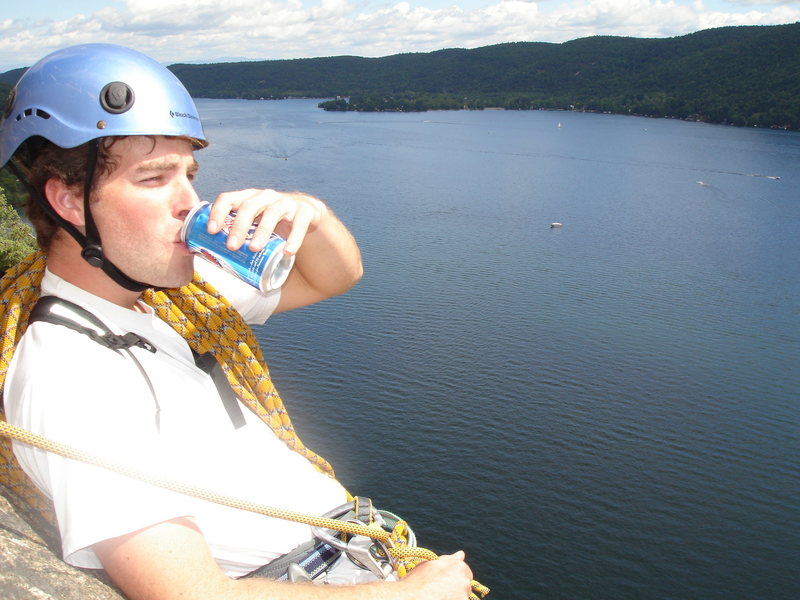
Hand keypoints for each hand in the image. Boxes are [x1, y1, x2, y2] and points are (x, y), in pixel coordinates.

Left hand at [206, 188, 327, 254]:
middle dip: (238, 226)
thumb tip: (210, 263)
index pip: (228, 198)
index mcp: (248, 198)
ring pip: (272, 213)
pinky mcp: (304, 212)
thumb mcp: (254, 224)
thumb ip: (237, 236)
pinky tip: (288, 252)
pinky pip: (299, 224)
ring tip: (254, 249)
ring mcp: (286, 203)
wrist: (306, 215)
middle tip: (231, 246)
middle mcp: (266, 197)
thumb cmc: (272, 223)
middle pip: (249, 207)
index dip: (218, 212)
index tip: (211, 231)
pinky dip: (294, 238)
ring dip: (261, 231)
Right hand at [399, 552, 473, 599]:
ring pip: (462, 596)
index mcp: (457, 566)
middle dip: (456, 587)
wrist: (410, 597)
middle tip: (440, 591)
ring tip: (438, 597)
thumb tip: (461, 554)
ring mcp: (463, 596)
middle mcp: (464, 581)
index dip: (455, 576)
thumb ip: (448, 560)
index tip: (446, 581)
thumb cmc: (416, 581)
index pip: (465, 571)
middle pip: (465, 585)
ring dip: (454, 597)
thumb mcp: (429, 564)